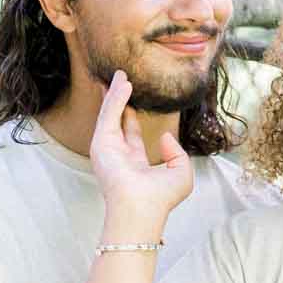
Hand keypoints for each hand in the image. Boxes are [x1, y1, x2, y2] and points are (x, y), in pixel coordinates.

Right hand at [89, 70, 190, 226]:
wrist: (143, 209)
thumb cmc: (161, 198)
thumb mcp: (180, 172)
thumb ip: (176, 153)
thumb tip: (165, 136)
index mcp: (134, 163)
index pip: (131, 134)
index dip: (131, 115)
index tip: (133, 98)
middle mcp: (118, 155)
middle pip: (116, 120)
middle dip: (118, 99)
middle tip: (120, 79)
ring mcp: (108, 149)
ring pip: (111, 115)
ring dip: (115, 94)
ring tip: (120, 74)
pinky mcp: (101, 144)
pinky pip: (109, 115)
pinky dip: (116, 99)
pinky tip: (122, 84)